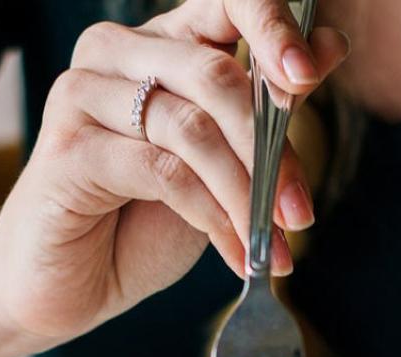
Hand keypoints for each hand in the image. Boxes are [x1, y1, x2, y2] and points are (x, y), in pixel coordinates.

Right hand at [0, 0, 349, 350]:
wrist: (69, 283)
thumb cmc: (145, 218)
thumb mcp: (226, 160)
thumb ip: (269, 106)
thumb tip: (332, 47)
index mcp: (164, 41)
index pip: (228, 2)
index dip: (274, 31)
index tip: (307, 79)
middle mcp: (118, 51)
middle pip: (216, 75)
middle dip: (271, 150)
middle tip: (301, 212)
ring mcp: (84, 94)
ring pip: (193, 129)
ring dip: (246, 194)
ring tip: (274, 242)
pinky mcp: (68, 147)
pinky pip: (162, 172)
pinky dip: (211, 216)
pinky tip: (235, 251)